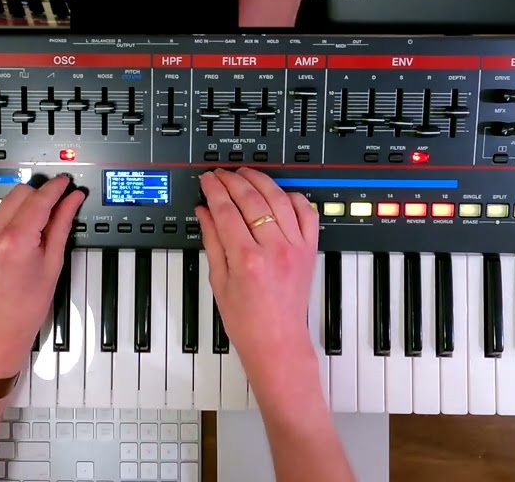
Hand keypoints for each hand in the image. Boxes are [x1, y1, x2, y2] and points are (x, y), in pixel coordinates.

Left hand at [0, 176, 85, 377]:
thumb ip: (61, 224)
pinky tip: (8, 245)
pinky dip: (1, 224)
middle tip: (50, 213)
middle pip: (19, 193)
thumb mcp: (52, 264)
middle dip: (38, 199)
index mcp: (15, 241)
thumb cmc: (24, 307)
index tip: (64, 182)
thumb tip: (72, 200)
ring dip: (19, 212)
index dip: (55, 188)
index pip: (39, 198)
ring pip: (3, 203)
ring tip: (26, 239)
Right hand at [195, 168, 318, 369]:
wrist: (277, 341)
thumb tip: (204, 211)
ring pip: (279, 198)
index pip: (226, 210)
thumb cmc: (247, 321)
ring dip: (260, 180)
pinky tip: (278, 193)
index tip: (207, 180)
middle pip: (251, 199)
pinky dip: (294, 197)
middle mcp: (274, 249)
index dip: (214, 190)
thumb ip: (212, 241)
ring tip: (245, 174)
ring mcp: (295, 247)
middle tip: (221, 174)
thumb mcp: (218, 280)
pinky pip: (307, 212)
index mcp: (247, 259)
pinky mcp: (310, 249)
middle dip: (232, 181)